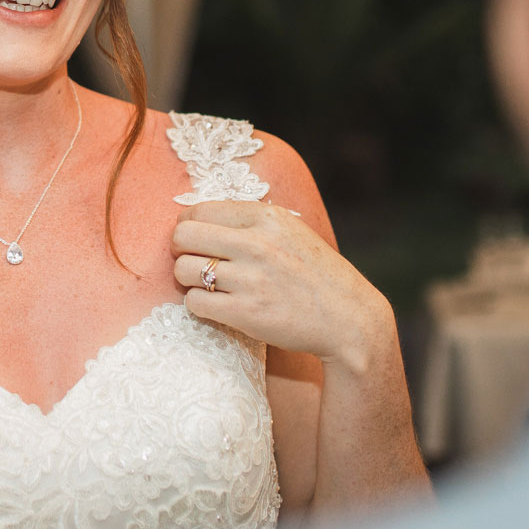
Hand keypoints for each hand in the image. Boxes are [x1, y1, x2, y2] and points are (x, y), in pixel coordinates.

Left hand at [172, 200, 393, 373]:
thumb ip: (250, 222)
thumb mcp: (290, 231)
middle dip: (180, 250)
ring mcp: (251, 279)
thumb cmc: (316, 275)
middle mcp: (257, 244)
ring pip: (184, 270)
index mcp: (267, 217)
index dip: (188, 226)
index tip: (195, 240)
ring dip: (189, 280)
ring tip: (208, 286)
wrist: (348, 319)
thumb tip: (197, 218)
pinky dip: (199, 305)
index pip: (199, 210)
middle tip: (193, 262)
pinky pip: (194, 302)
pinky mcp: (246, 313)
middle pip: (183, 236)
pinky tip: (217, 306)